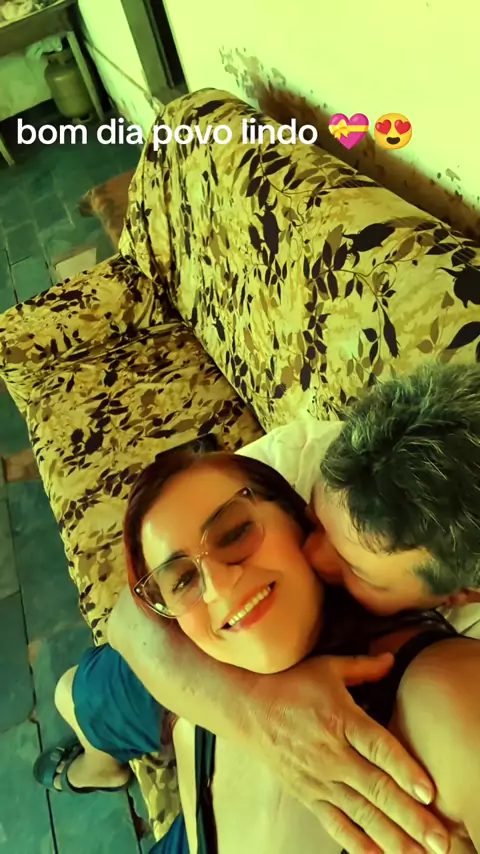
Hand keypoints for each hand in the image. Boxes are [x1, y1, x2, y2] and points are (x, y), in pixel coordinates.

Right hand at [246, 653, 449, 853]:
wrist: (245, 707)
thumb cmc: (288, 683)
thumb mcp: (326, 667)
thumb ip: (362, 667)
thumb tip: (391, 659)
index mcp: (340, 719)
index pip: (378, 748)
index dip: (404, 769)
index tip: (427, 792)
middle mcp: (331, 753)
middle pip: (376, 788)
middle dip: (410, 816)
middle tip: (437, 839)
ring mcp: (319, 778)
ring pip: (361, 813)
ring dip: (392, 836)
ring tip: (418, 853)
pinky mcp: (308, 794)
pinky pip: (335, 823)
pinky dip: (357, 842)